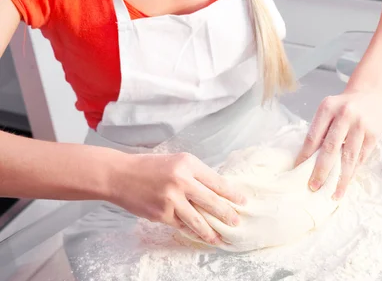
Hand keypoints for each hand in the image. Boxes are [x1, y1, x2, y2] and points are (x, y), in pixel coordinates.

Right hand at [108, 151, 245, 244]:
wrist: (120, 175)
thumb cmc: (149, 167)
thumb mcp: (175, 162)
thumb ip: (193, 175)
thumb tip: (214, 192)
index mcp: (187, 163)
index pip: (216, 180)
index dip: (231, 193)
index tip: (242, 201)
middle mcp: (181, 180)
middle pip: (211, 201)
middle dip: (227, 214)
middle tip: (237, 222)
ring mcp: (171, 199)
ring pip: (198, 219)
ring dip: (211, 231)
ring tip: (221, 238)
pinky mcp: (162, 214)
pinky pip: (181, 226)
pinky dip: (192, 231)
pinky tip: (199, 236)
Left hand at [295, 89, 381, 199]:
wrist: (369, 95)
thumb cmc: (343, 106)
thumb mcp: (327, 109)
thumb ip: (319, 129)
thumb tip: (308, 159)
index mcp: (327, 108)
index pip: (313, 136)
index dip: (305, 155)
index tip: (298, 169)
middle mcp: (344, 115)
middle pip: (330, 148)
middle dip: (321, 170)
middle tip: (313, 186)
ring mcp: (360, 125)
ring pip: (348, 157)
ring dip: (341, 178)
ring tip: (334, 193)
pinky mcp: (373, 135)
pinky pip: (361, 157)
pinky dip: (353, 171)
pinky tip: (347, 181)